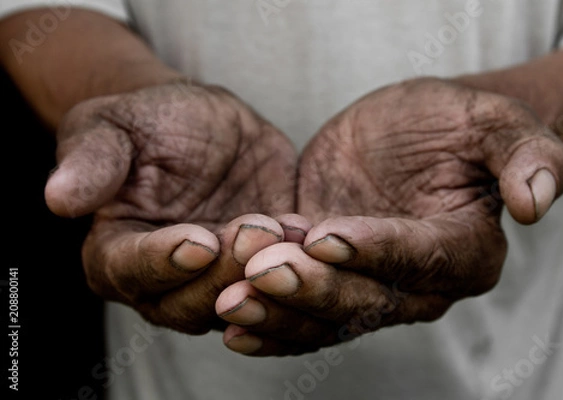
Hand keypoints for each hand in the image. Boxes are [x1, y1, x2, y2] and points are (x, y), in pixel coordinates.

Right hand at [44, 82, 297, 333]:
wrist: (204, 125)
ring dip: (266, 275)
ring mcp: (216, 279)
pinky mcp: (260, 268)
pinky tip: (311, 232)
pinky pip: (280, 282)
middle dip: (225, 271)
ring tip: (288, 232)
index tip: (197, 240)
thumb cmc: (151, 121)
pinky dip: (297, 265)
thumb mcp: (115, 126)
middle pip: (189, 301)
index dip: (164, 261)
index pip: (130, 272)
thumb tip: (59, 198)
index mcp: (116, 251)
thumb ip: (92, 161)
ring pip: (240, 301)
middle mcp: (165, 280)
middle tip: (255, 232)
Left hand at [216, 77, 562, 354]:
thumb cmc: (448, 124)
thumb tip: (535, 202)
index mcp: (465, 251)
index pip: (419, 259)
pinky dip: (270, 321)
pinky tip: (229, 320)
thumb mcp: (490, 123)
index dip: (373, 250)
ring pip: (327, 316)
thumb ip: (525, 155)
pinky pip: (303, 314)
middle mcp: (421, 285)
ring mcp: (373, 289)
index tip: (325, 236)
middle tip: (261, 272)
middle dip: (312, 288)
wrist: (405, 135)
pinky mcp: (333, 283)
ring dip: (279, 313)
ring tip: (232, 301)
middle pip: (367, 300)